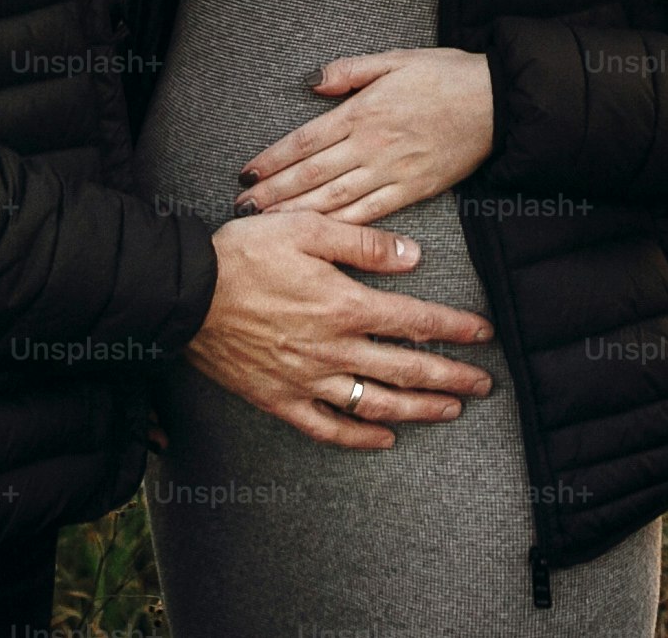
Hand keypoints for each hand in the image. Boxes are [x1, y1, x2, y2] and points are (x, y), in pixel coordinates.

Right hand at [183, 209, 492, 449]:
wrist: (185, 292)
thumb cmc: (242, 253)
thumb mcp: (305, 228)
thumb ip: (362, 243)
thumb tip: (412, 257)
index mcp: (344, 304)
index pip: (415, 320)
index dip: (455, 329)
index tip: (482, 334)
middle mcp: (334, 348)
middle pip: (408, 368)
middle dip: (452, 376)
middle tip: (483, 383)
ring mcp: (308, 379)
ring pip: (377, 403)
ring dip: (419, 409)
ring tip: (450, 409)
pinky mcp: (280, 399)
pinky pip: (328, 428)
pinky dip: (360, 438)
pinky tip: (384, 440)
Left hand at [234, 48, 492, 225]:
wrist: (500, 102)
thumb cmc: (447, 76)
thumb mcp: (395, 58)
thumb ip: (350, 71)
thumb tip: (312, 82)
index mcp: (363, 112)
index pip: (305, 140)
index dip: (273, 159)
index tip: (247, 174)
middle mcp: (372, 145)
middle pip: (312, 174)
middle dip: (274, 193)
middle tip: (243, 208)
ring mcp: (393, 171)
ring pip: (336, 198)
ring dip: (299, 213)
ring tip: (269, 225)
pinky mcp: (415, 191)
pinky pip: (371, 212)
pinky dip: (343, 226)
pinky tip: (320, 235)